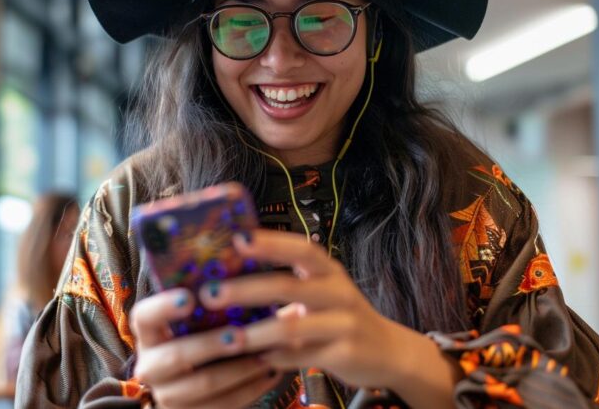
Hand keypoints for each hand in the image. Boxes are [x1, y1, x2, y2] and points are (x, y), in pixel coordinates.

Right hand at [130, 288, 281, 408]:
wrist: (194, 388)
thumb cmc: (203, 335)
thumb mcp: (200, 320)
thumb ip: (218, 301)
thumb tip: (255, 273)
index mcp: (149, 332)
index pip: (144, 316)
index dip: (163, 307)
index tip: (189, 298)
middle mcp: (150, 365)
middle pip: (176, 356)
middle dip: (210, 344)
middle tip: (240, 335)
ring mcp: (168, 394)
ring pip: (203, 384)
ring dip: (239, 370)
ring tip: (267, 355)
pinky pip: (222, 405)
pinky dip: (250, 389)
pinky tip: (272, 373)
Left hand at [197, 230, 440, 392]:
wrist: (388, 351)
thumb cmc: (340, 316)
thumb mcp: (320, 292)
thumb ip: (285, 283)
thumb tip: (227, 276)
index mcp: (328, 270)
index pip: (300, 248)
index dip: (270, 242)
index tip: (236, 239)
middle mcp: (338, 291)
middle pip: (288, 285)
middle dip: (246, 289)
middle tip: (210, 294)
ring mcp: (344, 323)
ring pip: (293, 327)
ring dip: (255, 333)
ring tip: (226, 338)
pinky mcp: (345, 353)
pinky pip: (302, 356)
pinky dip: (275, 358)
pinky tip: (254, 360)